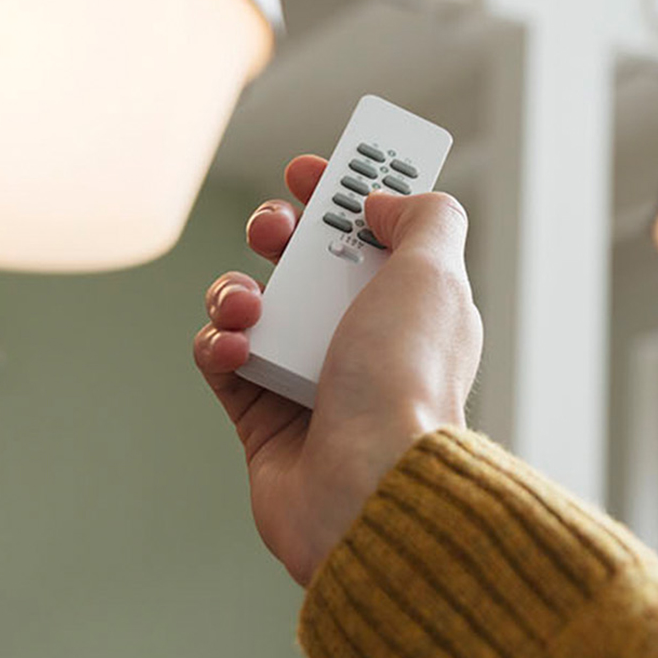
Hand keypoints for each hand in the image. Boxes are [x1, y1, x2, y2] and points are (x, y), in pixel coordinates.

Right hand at [193, 155, 481, 584]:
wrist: (367, 485)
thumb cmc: (405, 381)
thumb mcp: (436, 275)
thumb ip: (424, 218)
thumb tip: (383, 202)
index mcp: (412, 306)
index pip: (374, 235)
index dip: (341, 195)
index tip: (310, 172)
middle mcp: (363, 339)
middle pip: (308, 262)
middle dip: (281, 232)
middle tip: (275, 230)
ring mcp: (310, 376)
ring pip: (256, 305)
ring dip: (238, 291)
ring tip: (249, 309)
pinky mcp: (262, 416)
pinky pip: (224, 359)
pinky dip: (220, 346)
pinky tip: (237, 352)